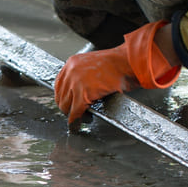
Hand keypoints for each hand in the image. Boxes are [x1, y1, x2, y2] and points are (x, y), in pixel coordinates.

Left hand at [55, 20, 180, 123]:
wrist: (129, 62)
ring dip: (71, 115)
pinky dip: (75, 121)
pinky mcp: (83, 93)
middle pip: (60, 96)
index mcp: (72, 62)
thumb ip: (83, 75)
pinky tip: (77, 124)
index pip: (59, 84)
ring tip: (82, 118)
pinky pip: (75, 112)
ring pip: (65, 105)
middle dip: (67, 107)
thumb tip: (79, 92)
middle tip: (75, 113)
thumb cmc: (119, 64)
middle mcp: (71, 71)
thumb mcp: (94, 64)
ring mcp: (75, 82)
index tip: (66, 104)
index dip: (63, 97)